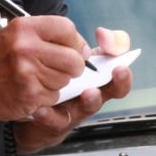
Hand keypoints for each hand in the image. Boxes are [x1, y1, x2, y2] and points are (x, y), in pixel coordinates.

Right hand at [0, 16, 91, 122]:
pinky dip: (47, 96)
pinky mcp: (29, 94)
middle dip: (74, 66)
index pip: (67, 29)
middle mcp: (26, 47)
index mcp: (24, 28)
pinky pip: (55, 95)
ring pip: (66, 79)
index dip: (76, 42)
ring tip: (38, 78)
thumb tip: (82, 47)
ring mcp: (28, 72)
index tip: (75, 50)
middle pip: (73, 58)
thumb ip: (46, 35)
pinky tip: (32, 90)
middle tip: (63, 68)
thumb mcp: (15, 35)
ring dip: (58, 82)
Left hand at [13, 26, 132, 153]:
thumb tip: (103, 32)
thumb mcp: (74, 53)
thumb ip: (88, 40)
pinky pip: (53, 121)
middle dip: (118, 83)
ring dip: (90, 99)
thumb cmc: (56, 77)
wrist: (31, 108)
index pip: (121, 76)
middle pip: (112, 92)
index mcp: (99, 78)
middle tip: (117, 73)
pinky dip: (49, 115)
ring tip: (89, 92)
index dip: (124, 72)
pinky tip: (42, 109)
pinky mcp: (54, 123)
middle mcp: (91, 95)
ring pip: (87, 107)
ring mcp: (74, 110)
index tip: (121, 65)